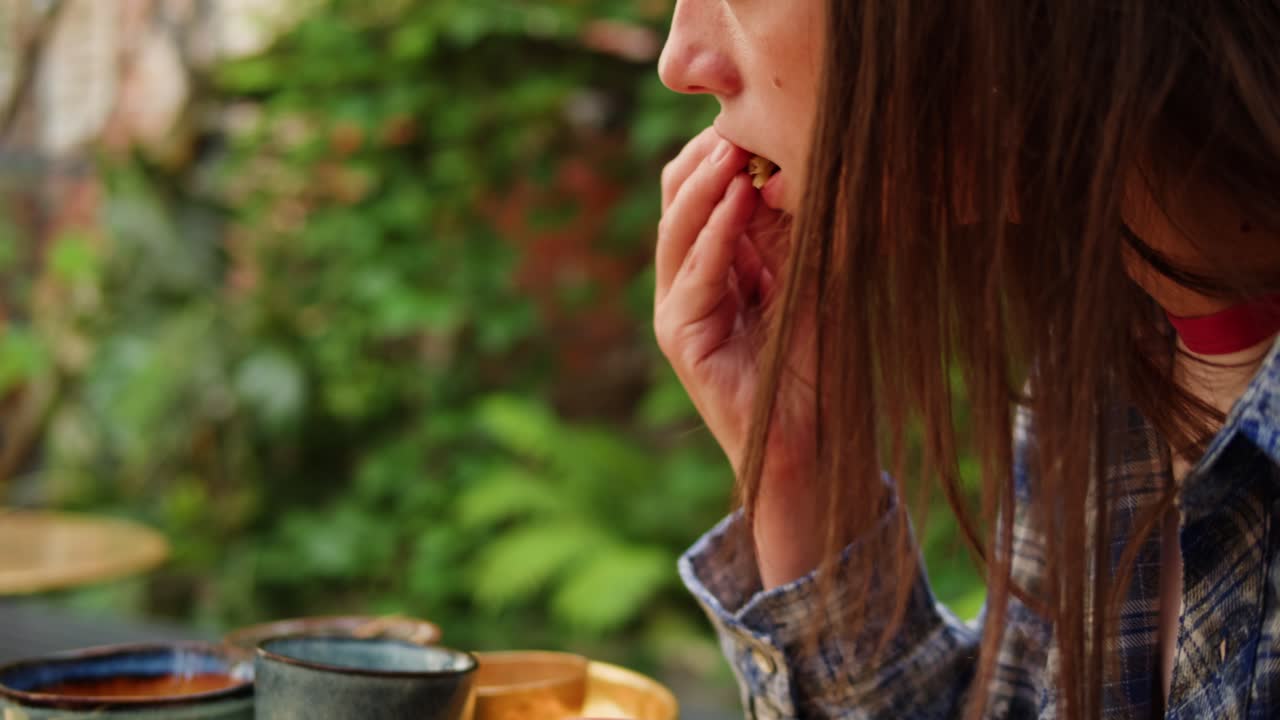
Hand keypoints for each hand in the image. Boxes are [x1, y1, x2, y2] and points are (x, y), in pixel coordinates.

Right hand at [654, 128, 821, 584]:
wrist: (811, 442)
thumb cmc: (816, 365)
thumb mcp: (809, 277)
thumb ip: (792, 229)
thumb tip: (789, 164)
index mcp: (713, 266)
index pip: (699, 191)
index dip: (719, 152)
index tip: (755, 116)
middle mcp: (687, 284)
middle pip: (677, 200)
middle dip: (706, 158)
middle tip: (740, 122)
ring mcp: (679, 312)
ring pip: (677, 230)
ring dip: (706, 185)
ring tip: (734, 149)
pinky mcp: (682, 340)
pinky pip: (694, 274)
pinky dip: (716, 234)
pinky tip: (739, 198)